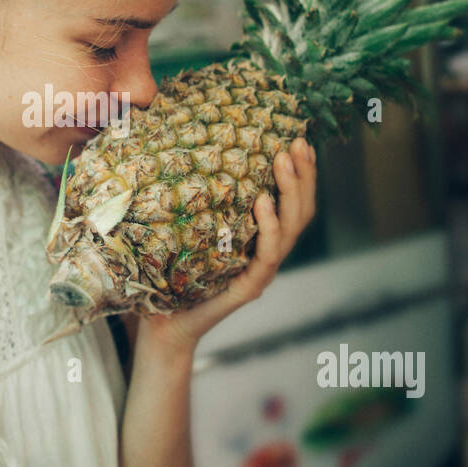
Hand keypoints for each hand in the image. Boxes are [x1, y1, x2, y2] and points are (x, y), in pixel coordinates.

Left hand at [139, 136, 317, 356]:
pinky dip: (269, 226)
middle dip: (304, 175)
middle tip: (297, 143)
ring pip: (290, 229)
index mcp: (261, 239)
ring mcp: (262, 272)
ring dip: (290, 191)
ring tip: (282, 161)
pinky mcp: (249, 287)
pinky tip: (264, 202)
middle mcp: (268, 254)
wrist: (163, 325)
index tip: (299, 141)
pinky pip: (267, 254)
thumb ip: (202, 200)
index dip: (302, 174)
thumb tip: (188, 150)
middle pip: (300, 212)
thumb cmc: (173, 275)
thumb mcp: (191, 230)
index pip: (292, 203)